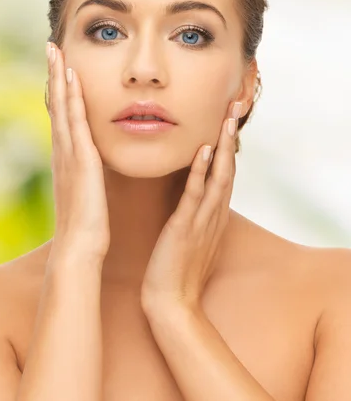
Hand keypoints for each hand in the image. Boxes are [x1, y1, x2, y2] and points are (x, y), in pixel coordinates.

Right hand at [46, 41, 109, 259]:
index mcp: (66, 156)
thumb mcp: (85, 191)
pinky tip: (71, 77)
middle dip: (53, 74)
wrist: (79, 246)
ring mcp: (68, 152)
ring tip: (55, 50)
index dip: (59, 90)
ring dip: (58, 77)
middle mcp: (62, 149)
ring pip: (62, 106)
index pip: (62, 115)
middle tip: (51, 46)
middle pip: (56, 104)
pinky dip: (71, 97)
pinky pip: (75, 120)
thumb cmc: (85, 224)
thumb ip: (85, 174)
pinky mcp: (80, 158)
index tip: (59, 66)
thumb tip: (88, 164)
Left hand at [140, 101, 242, 314]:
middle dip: (231, 135)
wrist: (171, 302)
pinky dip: (201, 171)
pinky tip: (204, 151)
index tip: (227, 116)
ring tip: (226, 117)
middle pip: (228, 167)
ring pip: (219, 176)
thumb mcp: (189, 234)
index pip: (224, 171)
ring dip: (223, 146)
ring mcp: (202, 220)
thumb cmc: (175, 267)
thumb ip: (192, 212)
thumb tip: (189, 193)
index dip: (228, 143)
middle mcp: (213, 213)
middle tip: (236, 104)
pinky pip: (195, 195)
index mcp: (212, 214)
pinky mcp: (186, 227)